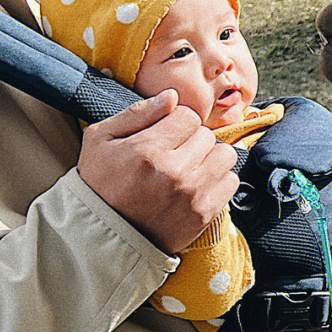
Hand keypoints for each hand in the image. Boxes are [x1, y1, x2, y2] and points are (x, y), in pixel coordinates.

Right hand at [77, 91, 238, 255]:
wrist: (105, 235)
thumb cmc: (100, 184)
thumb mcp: (100, 139)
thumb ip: (137, 113)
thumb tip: (172, 96)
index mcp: (147, 149)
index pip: (188, 116)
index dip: (176, 123)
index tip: (165, 136)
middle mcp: (174, 171)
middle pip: (206, 135)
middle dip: (191, 140)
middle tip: (174, 154)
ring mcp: (192, 194)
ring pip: (224, 156)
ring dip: (209, 158)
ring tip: (190, 168)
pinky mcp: (204, 214)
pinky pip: (231, 182)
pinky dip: (219, 180)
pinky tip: (198, 185)